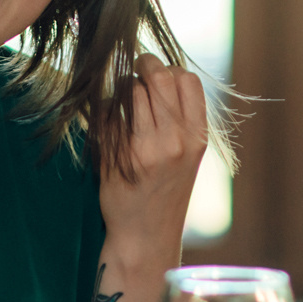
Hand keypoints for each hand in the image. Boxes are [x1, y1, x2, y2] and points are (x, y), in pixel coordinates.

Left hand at [98, 54, 207, 260]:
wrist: (146, 236)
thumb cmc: (165, 192)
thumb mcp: (188, 155)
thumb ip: (180, 118)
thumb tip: (159, 71)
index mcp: (197, 137)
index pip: (187, 80)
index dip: (170, 68)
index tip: (157, 74)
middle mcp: (176, 141)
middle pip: (158, 76)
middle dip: (142, 64)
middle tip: (133, 69)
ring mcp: (147, 148)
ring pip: (131, 90)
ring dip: (122, 87)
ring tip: (122, 102)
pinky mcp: (120, 156)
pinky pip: (108, 113)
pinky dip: (105, 111)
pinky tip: (109, 125)